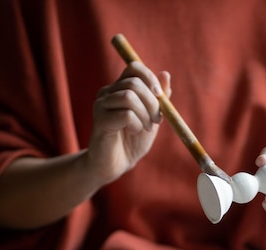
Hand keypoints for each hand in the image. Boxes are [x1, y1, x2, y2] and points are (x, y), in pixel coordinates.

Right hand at [88, 61, 170, 185]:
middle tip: (156, 120)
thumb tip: (165, 74)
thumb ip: (158, 98)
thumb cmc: (133, 141)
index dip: (150, 78)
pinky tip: (133, 131)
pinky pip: (125, 114)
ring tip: (145, 127)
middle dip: (152, 102)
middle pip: (134, 82)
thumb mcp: (151, 117)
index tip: (160, 96)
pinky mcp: (99, 120)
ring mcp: (101, 105)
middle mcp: (107, 93)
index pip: (134, 68)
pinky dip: (136, 124)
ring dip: (145, 114)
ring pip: (129, 97)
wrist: (116, 164)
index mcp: (119, 88)